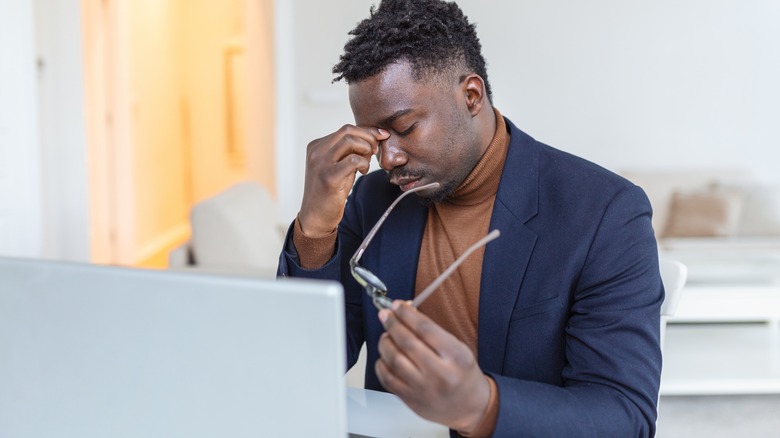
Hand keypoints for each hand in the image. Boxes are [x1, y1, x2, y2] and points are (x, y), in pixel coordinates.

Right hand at [298, 125, 389, 236]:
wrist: (316, 216)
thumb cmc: (330, 192)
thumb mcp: (337, 166)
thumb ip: (349, 152)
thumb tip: (372, 138)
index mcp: (317, 146)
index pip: (345, 129)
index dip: (367, 131)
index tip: (382, 135)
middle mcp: (316, 151)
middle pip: (348, 131)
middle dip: (368, 138)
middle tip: (375, 151)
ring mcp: (320, 163)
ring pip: (350, 141)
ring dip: (365, 150)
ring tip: (366, 164)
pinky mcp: (328, 176)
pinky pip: (352, 160)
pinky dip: (363, 163)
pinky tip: (362, 172)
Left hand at [376, 301, 490, 433]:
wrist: (469, 406)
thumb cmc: (461, 373)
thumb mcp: (457, 348)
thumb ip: (432, 331)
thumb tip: (405, 312)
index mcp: (456, 357)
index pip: (425, 329)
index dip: (407, 314)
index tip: (398, 306)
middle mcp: (440, 374)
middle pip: (407, 342)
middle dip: (392, 324)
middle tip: (386, 315)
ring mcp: (423, 389)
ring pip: (394, 359)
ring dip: (385, 342)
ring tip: (386, 335)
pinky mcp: (410, 400)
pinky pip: (387, 378)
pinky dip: (381, 363)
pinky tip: (385, 356)